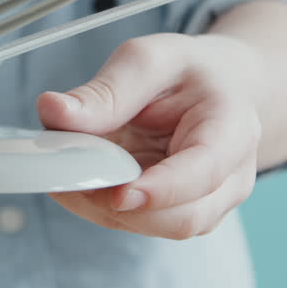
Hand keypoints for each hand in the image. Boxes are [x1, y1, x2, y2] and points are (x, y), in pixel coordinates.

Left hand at [37, 33, 262, 239]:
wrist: (218, 87)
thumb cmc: (188, 73)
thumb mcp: (149, 60)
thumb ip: (106, 90)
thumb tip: (53, 112)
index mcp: (233, 129)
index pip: (204, 171)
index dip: (161, 189)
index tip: (118, 193)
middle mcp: (231, 177)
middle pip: (181, 216)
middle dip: (120, 203)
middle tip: (68, 176)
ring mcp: (210, 203)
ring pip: (157, 227)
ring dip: (104, 207)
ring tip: (68, 171)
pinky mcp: (180, 214)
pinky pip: (140, 223)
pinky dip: (102, 207)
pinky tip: (80, 181)